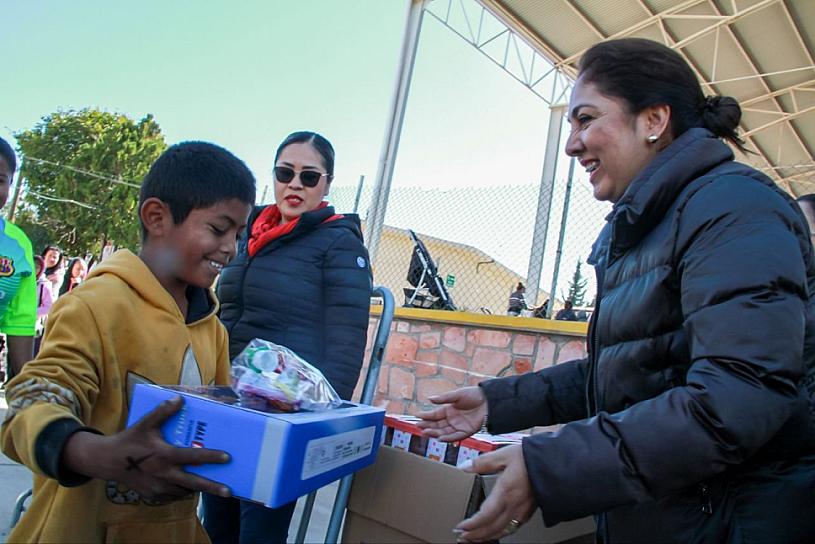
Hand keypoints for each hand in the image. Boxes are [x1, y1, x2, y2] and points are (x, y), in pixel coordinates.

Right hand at [63, 396, 230, 501]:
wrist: (108, 462)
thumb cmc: (129, 440)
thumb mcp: (145, 423)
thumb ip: (163, 411)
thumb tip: (179, 399)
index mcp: (164, 456)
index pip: (192, 456)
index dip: (210, 457)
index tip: (227, 457)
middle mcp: (163, 474)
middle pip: (193, 483)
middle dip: (212, 487)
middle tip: (229, 491)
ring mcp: (158, 488)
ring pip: (184, 491)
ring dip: (197, 489)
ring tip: (213, 487)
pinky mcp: (152, 495)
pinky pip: (172, 496)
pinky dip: (182, 492)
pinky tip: (189, 487)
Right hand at [416, 386, 486, 441]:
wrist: (489, 400)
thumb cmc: (473, 395)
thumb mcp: (457, 395)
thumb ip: (444, 398)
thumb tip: (429, 398)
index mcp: (449, 410)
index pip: (434, 415)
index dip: (426, 416)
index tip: (416, 416)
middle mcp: (452, 419)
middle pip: (437, 425)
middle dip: (427, 426)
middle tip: (418, 427)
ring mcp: (459, 426)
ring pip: (444, 432)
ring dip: (435, 433)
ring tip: (425, 432)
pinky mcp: (467, 431)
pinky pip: (455, 436)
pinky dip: (448, 438)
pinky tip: (439, 438)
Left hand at [454, 445, 535, 541]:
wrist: (554, 463)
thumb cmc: (531, 458)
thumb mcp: (504, 455)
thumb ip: (482, 462)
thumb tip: (465, 466)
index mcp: (506, 492)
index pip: (485, 516)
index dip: (471, 525)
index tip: (460, 527)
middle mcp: (514, 505)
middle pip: (492, 528)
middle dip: (475, 536)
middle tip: (462, 537)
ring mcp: (523, 511)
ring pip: (503, 532)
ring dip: (486, 537)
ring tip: (475, 538)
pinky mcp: (529, 512)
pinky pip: (512, 528)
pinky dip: (500, 534)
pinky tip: (495, 532)